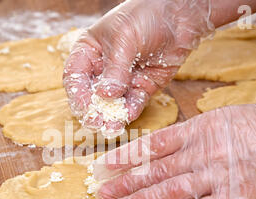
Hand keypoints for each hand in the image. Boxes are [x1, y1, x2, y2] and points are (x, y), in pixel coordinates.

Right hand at [63, 0, 212, 135]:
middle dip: (93, 109)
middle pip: (91, 95)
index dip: (77, 93)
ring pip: (112, 104)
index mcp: (89, 51)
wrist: (180, 15)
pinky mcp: (141, 88)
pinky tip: (129, 115)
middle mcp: (103, 68)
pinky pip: (133, 104)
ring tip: (112, 126)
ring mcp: (122, 80)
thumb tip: (105, 95)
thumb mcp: (125, 39)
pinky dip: (131, 111)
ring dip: (112, 116)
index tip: (84, 106)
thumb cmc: (145, 15)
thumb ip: (115, 68)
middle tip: (97, 122)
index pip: (75, 77)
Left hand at [92, 94, 255, 198]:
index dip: (125, 156)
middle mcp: (201, 154)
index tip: (104, 166)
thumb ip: (192, 134)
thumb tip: (164, 146)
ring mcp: (215, 178)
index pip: (151, 146)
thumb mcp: (222, 118)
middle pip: (152, 172)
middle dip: (123, 184)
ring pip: (167, 192)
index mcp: (197, 131)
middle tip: (100, 194)